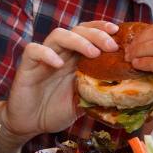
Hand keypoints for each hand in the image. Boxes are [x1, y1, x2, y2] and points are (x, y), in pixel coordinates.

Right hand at [3, 21, 119, 136]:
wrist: (31, 124)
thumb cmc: (56, 111)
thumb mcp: (84, 102)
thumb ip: (98, 92)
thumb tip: (125, 92)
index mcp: (74, 59)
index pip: (88, 34)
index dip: (102, 29)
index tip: (118, 32)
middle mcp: (60, 53)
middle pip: (77, 31)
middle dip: (96, 34)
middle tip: (111, 46)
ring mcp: (43, 58)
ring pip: (58, 35)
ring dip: (77, 41)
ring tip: (92, 53)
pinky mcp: (27, 66)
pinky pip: (34, 50)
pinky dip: (46, 53)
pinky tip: (58, 63)